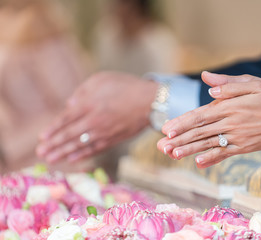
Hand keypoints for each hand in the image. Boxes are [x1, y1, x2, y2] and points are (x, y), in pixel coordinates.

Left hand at [37, 72, 157, 162]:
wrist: (150, 101)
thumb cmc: (125, 86)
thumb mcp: (101, 80)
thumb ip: (82, 92)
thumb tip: (69, 105)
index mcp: (89, 105)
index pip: (66, 120)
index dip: (53, 130)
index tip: (42, 138)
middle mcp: (94, 121)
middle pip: (69, 136)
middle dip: (54, 145)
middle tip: (41, 153)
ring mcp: (104, 132)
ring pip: (80, 145)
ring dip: (64, 153)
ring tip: (51, 159)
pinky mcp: (114, 139)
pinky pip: (95, 149)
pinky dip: (83, 155)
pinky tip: (73, 159)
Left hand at [157, 72, 260, 167]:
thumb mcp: (252, 83)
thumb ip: (228, 84)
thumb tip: (207, 82)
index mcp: (230, 106)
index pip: (200, 115)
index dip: (182, 123)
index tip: (166, 129)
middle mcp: (231, 123)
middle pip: (200, 132)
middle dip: (179, 139)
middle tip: (162, 146)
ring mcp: (237, 137)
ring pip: (209, 144)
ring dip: (190, 150)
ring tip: (173, 155)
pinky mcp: (244, 147)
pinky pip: (225, 154)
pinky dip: (212, 158)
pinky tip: (199, 163)